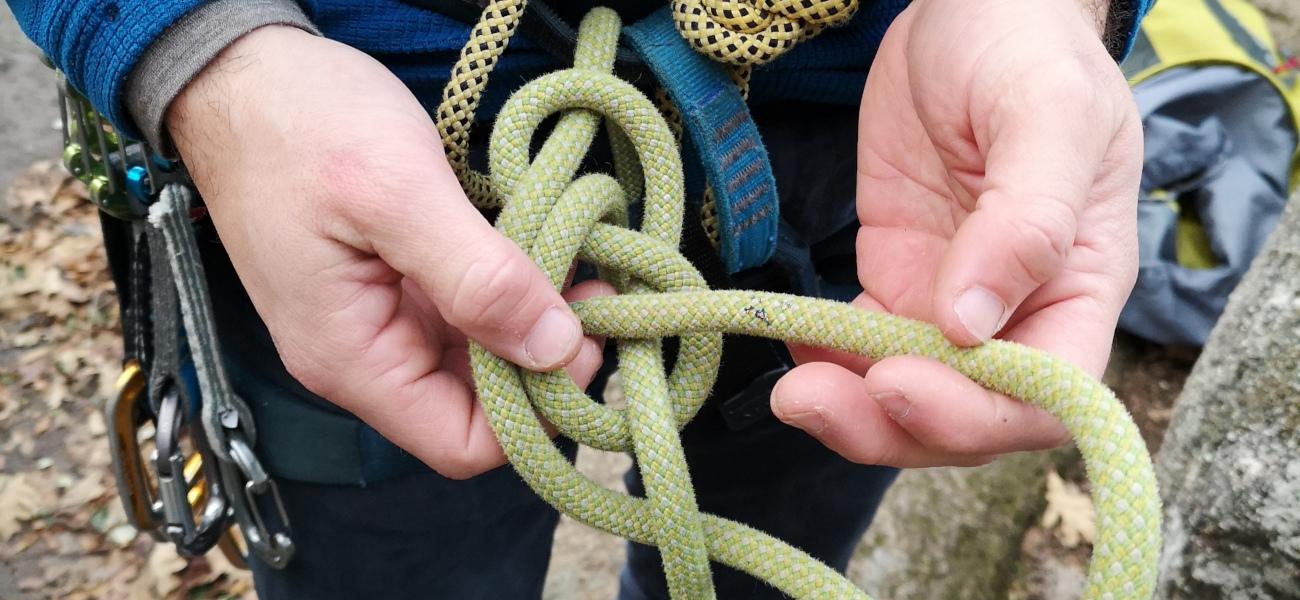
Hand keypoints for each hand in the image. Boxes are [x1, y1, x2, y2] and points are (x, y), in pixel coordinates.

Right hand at [169, 26, 606, 478]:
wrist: (241, 74)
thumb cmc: (301, 125)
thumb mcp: (396, 194)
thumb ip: (476, 278)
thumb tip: (556, 350)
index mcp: (351, 360)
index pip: (460, 445)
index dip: (535, 411)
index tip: (586, 340)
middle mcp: (365, 356)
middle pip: (478, 407)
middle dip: (545, 362)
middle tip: (599, 294)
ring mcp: (380, 320)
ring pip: (479, 359)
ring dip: (534, 324)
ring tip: (581, 267)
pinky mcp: (395, 284)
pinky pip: (467, 314)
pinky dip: (511, 292)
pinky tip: (544, 252)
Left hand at [771, 0, 1140, 466]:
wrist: (970, 10)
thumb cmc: (1027, 47)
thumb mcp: (1046, 113)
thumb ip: (1025, 217)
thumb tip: (972, 320)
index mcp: (1078, 283)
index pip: (1046, 392)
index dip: (975, 411)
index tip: (899, 382)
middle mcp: (1020, 310)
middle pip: (968, 412)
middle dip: (893, 424)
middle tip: (811, 403)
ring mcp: (951, 299)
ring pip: (907, 393)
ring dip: (850, 408)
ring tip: (792, 392)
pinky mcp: (896, 278)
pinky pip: (859, 346)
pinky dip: (824, 360)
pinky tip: (792, 345)